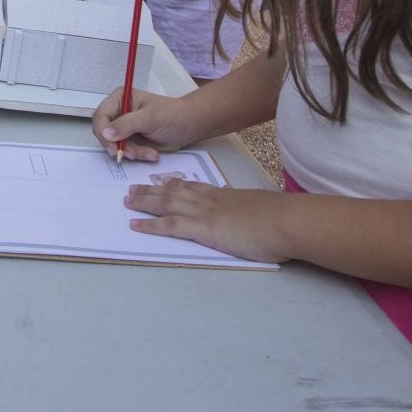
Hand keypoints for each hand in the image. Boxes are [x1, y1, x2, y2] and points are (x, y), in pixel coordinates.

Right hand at [91, 87, 204, 161]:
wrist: (190, 126)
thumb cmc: (173, 115)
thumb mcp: (150, 118)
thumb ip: (127, 124)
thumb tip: (105, 133)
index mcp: (120, 98)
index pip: (100, 116)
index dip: (103, 132)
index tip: (113, 147)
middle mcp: (119, 111)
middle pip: (104, 133)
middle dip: (119, 146)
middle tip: (132, 154)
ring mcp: (124, 127)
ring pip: (115, 145)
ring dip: (131, 152)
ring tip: (150, 153)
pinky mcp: (131, 140)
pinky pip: (126, 151)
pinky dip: (138, 155)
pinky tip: (152, 154)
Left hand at [122, 178, 288, 264]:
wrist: (284, 221)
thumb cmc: (279, 220)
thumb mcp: (259, 211)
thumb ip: (248, 212)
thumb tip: (249, 218)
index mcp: (223, 195)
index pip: (192, 186)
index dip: (173, 184)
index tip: (161, 181)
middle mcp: (209, 200)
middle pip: (173, 191)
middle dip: (151, 190)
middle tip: (133, 188)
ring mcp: (204, 213)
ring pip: (166, 203)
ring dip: (144, 202)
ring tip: (127, 201)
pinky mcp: (203, 229)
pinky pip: (169, 225)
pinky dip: (150, 225)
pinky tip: (135, 225)